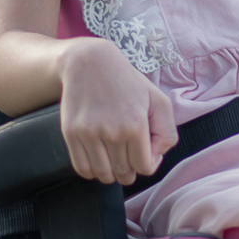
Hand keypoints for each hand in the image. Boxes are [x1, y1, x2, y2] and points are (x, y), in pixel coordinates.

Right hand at [58, 38, 177, 185]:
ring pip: (103, 175)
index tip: (144, 151)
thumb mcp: (159, 101)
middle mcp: (112, 132)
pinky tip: (98, 158)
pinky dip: (91, 171)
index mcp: (136, 125)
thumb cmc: (128, 83)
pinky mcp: (71, 133)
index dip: (148, 163)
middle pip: (124, 174)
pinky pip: (82, 168)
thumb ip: (167, 133)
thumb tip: (154, 158)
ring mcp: (89, 134)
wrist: (89, 63)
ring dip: (111, 173)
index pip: (145, 167)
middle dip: (130, 170)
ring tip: (113, 157)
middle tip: (128, 155)